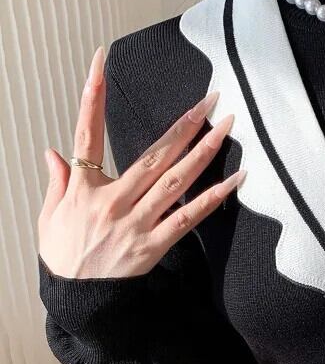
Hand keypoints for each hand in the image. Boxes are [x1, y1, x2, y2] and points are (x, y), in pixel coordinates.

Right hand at [37, 46, 244, 278]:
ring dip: (205, 151)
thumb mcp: (49, 216)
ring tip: (228, 126)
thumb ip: (57, 181)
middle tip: (210, 99)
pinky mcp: (155, 245)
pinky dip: (213, 197)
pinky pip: (189, 217)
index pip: (85, 132)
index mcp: (83, 188)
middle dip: (184, 124)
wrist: (76, 302)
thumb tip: (52, 151)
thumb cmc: (62, 257)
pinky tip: (235, 179)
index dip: (92, 95)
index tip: (100, 61)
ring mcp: (136, 223)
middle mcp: (112, 201)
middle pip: (153, 155)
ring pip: (175, 180)